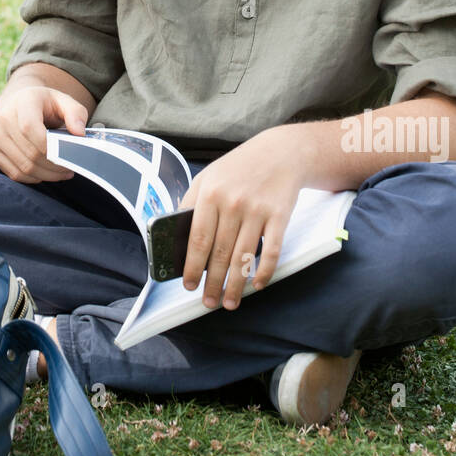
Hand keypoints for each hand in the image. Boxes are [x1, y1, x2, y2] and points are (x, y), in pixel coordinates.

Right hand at [0, 85, 86, 182]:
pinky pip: (14, 173)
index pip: (30, 128)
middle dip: (54, 166)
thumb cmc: (43, 103)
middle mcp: (4, 118)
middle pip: (30, 153)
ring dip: (46, 175)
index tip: (68, 156)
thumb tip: (79, 133)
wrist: (16, 101)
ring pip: (23, 167)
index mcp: (22, 102)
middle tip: (71, 168)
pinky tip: (46, 173)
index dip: (49, 147)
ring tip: (62, 173)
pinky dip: (33, 178)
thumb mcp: (63, 100)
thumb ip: (76, 113)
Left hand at [178, 128, 308, 310]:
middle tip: (208, 302)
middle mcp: (233, 203)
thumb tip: (174, 236)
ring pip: (243, 258)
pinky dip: (264, 272)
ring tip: (229, 303)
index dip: (191, 266)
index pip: (197, 238)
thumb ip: (190, 203)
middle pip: (219, 253)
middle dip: (212, 283)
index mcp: (210, 193)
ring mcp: (257, 210)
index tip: (187, 285)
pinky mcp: (280, 216)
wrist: (281, 152)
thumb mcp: (208, 176)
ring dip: (235, 286)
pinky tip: (257, 285)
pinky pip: (271, 251)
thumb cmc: (239, 167)